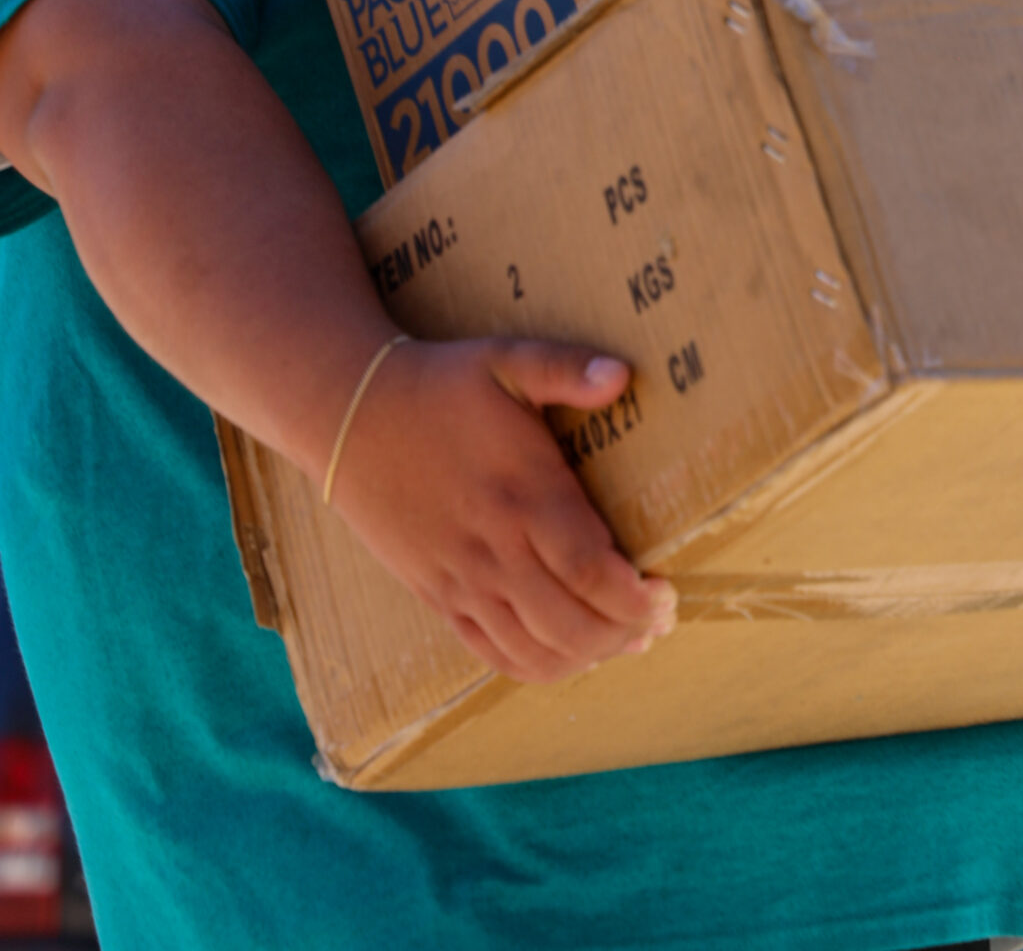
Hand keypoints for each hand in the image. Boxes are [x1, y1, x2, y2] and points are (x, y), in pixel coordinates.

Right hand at [328, 334, 675, 681]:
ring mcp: (462, 580)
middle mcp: (495, 550)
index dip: (634, 599)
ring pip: (534, 650)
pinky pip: (490, 653)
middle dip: (624, 633)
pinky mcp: (437, 595)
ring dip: (587, 656)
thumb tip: (624, 376)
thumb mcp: (505, 359)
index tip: (666, 593)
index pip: (590, 572)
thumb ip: (566, 368)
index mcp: (523, 495)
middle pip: (571, 624)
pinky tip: (565, 654)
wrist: (352, 416)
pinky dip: (535, 666)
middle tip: (659, 620)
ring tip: (624, 641)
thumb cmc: (439, 386)